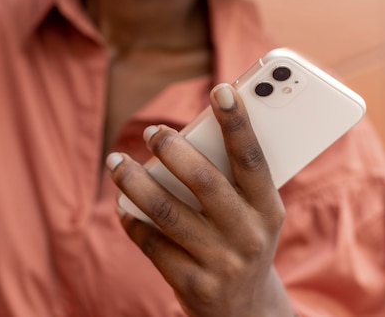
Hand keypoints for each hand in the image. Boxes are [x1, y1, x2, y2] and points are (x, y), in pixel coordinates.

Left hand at [107, 83, 294, 316]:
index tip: (221, 90)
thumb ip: (232, 175)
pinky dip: (132, 220)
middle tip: (150, 132)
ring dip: (135, 182)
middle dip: (172, 150)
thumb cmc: (245, 238)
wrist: (246, 311)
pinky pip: (152, 244)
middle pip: (204, 181)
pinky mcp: (193, 286)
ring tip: (116, 162)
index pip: (252, 159)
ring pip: (167, 211)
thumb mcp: (255, 211)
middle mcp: (248, 235)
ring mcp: (220, 263)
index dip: (238, 123)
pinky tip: (123, 206)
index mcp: (268, 208)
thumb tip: (187, 134)